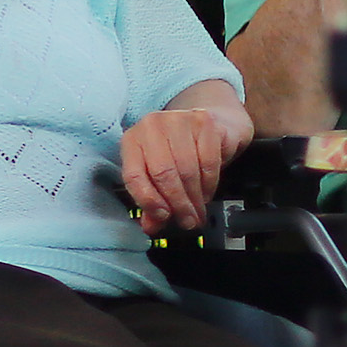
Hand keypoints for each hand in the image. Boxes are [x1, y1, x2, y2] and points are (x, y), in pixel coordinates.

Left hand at [117, 101, 251, 234]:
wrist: (214, 123)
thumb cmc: (183, 150)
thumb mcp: (161, 174)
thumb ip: (154, 199)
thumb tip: (151, 226)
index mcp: (132, 140)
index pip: (134, 175)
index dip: (148, 200)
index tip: (163, 218)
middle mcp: (151, 126)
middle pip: (162, 173)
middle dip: (177, 203)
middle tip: (188, 221)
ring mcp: (178, 120)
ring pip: (186, 169)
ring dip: (195, 197)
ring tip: (198, 211)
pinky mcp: (204, 122)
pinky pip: (207, 161)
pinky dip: (209, 183)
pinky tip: (208, 192)